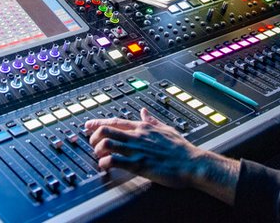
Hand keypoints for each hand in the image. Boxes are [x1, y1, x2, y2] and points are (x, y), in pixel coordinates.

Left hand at [85, 108, 239, 203]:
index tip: (88, 126)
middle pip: (106, 129)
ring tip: (98, 156)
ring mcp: (137, 149)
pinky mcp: (138, 164)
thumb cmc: (181, 149)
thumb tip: (144, 112)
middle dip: (94, 136)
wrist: (191, 162)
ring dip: (97, 150)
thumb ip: (152, 121)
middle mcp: (137, 136)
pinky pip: (115, 161)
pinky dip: (104, 163)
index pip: (116, 121)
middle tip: (92, 144)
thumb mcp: (166, 129)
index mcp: (143, 127)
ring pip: (107, 142)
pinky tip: (104, 167)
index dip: (98, 123)